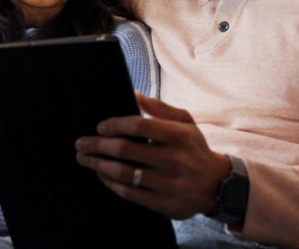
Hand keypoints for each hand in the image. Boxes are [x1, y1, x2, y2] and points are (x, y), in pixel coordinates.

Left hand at [74, 92, 231, 218]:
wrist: (218, 185)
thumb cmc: (194, 148)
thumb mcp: (185, 122)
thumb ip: (160, 108)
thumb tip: (133, 94)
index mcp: (179, 135)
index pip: (139, 126)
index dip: (114, 125)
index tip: (100, 127)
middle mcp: (176, 160)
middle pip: (126, 151)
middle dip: (97, 145)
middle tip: (81, 143)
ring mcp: (171, 184)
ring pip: (124, 173)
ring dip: (98, 165)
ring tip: (84, 159)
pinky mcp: (166, 204)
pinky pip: (130, 193)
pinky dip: (111, 183)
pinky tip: (102, 175)